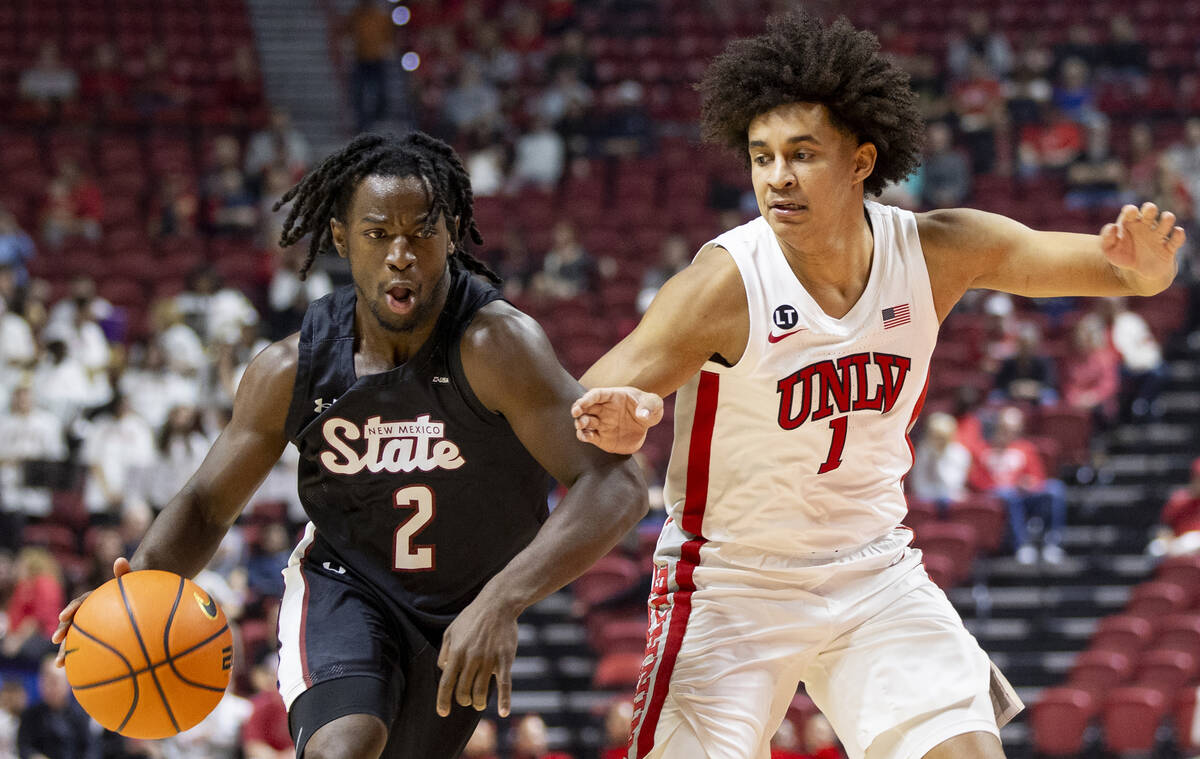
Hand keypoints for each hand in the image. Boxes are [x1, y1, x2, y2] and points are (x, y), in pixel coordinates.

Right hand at [53, 557, 130, 666]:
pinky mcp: (95, 638)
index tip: (63, 617)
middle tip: (56, 641)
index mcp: (94, 599)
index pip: (80, 602)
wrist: (136, 596)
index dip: (71, 609)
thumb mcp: (131, 579)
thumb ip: (125, 572)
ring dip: (66, 652)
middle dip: (62, 633)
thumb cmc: (133, 588)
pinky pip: (88, 650)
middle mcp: (88, 613)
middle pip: (72, 623)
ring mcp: (90, 626)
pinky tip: (79, 677)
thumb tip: (120, 560)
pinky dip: (83, 661)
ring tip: (59, 666)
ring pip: (75, 640)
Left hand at [435, 593, 518, 717]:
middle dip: (464, 700)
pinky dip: (504, 700)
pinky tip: (503, 712)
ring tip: (478, 703)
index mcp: (456, 652)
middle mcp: (471, 658)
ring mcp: (489, 660)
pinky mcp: (505, 659)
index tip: (443, 713)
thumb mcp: (451, 631)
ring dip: (478, 702)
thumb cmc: (472, 618)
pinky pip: (504, 684)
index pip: (446, 683)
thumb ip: (444, 652)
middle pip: (463, 690)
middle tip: (467, 700)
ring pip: (481, 691)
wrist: (498, 604)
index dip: (443, 701)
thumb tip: (444, 671)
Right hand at [571, 387, 663, 454]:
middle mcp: (603, 409)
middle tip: (575, 413)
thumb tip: (643, 414)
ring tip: (580, 425)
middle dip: (578, 408)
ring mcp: (601, 423)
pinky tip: (584, 436)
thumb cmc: (648, 408)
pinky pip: (589, 436)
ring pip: (585, 421)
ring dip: (580, 423)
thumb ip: (650, 406)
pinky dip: (584, 436)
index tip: (582, 403)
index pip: (596, 395)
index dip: (588, 398)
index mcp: (613, 397)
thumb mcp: (654, 403)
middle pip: (585, 407)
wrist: (646, 426)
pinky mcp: (602, 437)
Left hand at [1100, 202, 1185, 294]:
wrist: (1139, 273)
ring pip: (1167, 220)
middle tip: (1148, 213)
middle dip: (1150, 208)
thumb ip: (1106, 238)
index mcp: (1130, 224)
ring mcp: (1158, 236)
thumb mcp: (1110, 250)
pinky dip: (1179, 235)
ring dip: (1167, 218)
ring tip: (1165, 220)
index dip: (1131, 210)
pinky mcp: (1169, 248)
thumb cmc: (1123, 256)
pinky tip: (1176, 232)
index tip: (1130, 214)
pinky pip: (1177, 238)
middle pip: (1150, 210)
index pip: (1130, 211)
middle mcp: (1145, 226)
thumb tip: (1113, 226)